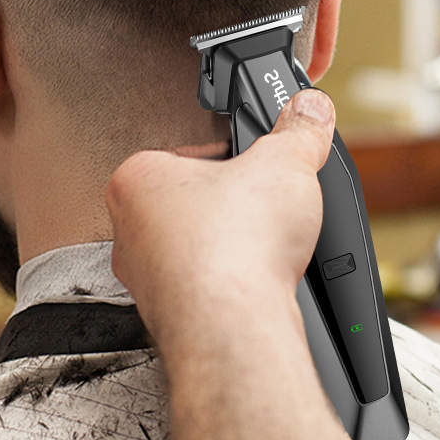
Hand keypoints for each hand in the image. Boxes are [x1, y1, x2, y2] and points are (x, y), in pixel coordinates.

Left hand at [105, 89, 334, 350]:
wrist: (234, 330)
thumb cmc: (234, 246)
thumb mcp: (284, 164)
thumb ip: (299, 130)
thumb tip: (310, 109)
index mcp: (138, 180)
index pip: (190, 153)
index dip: (233, 157)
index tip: (258, 164)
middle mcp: (129, 231)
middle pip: (192, 201)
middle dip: (231, 202)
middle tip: (262, 204)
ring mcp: (145, 279)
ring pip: (195, 247)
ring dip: (230, 245)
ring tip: (263, 244)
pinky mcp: (168, 317)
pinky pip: (203, 287)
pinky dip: (229, 283)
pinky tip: (255, 281)